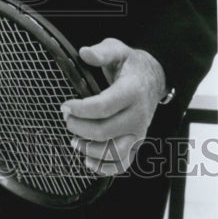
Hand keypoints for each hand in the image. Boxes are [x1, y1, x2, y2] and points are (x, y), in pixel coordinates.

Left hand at [61, 38, 166, 175]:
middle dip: (79, 128)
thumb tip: (85, 53)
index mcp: (132, 91)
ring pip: (114, 152)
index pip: (105, 106)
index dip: (81, 110)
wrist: (153, 79)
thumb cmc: (129, 64)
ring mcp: (139, 133)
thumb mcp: (117, 50)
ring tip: (74, 140)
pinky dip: (104, 168)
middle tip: (66, 119)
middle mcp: (138, 115)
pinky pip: (123, 164)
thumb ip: (102, 52)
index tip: (64, 106)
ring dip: (89, 150)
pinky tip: (88, 161)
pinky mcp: (137, 144)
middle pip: (105, 131)